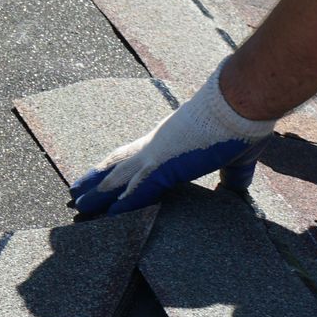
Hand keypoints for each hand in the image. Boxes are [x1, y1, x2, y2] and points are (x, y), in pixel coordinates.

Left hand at [69, 66, 275, 217]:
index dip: (116, 170)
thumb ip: (232, 176)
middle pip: (116, 166)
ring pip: (116, 177)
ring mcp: (156, 154)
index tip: (102, 181)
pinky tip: (104, 216)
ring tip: (75, 204)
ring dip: (96, 193)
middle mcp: (156, 146)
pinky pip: (135, 190)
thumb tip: (235, 189)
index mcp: (169, 142)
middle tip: (75, 194)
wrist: (242, 100)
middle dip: (95, 181)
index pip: (134, 159)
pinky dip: (119, 204)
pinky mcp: (164, 164)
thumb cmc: (240, 123)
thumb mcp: (236, 157)